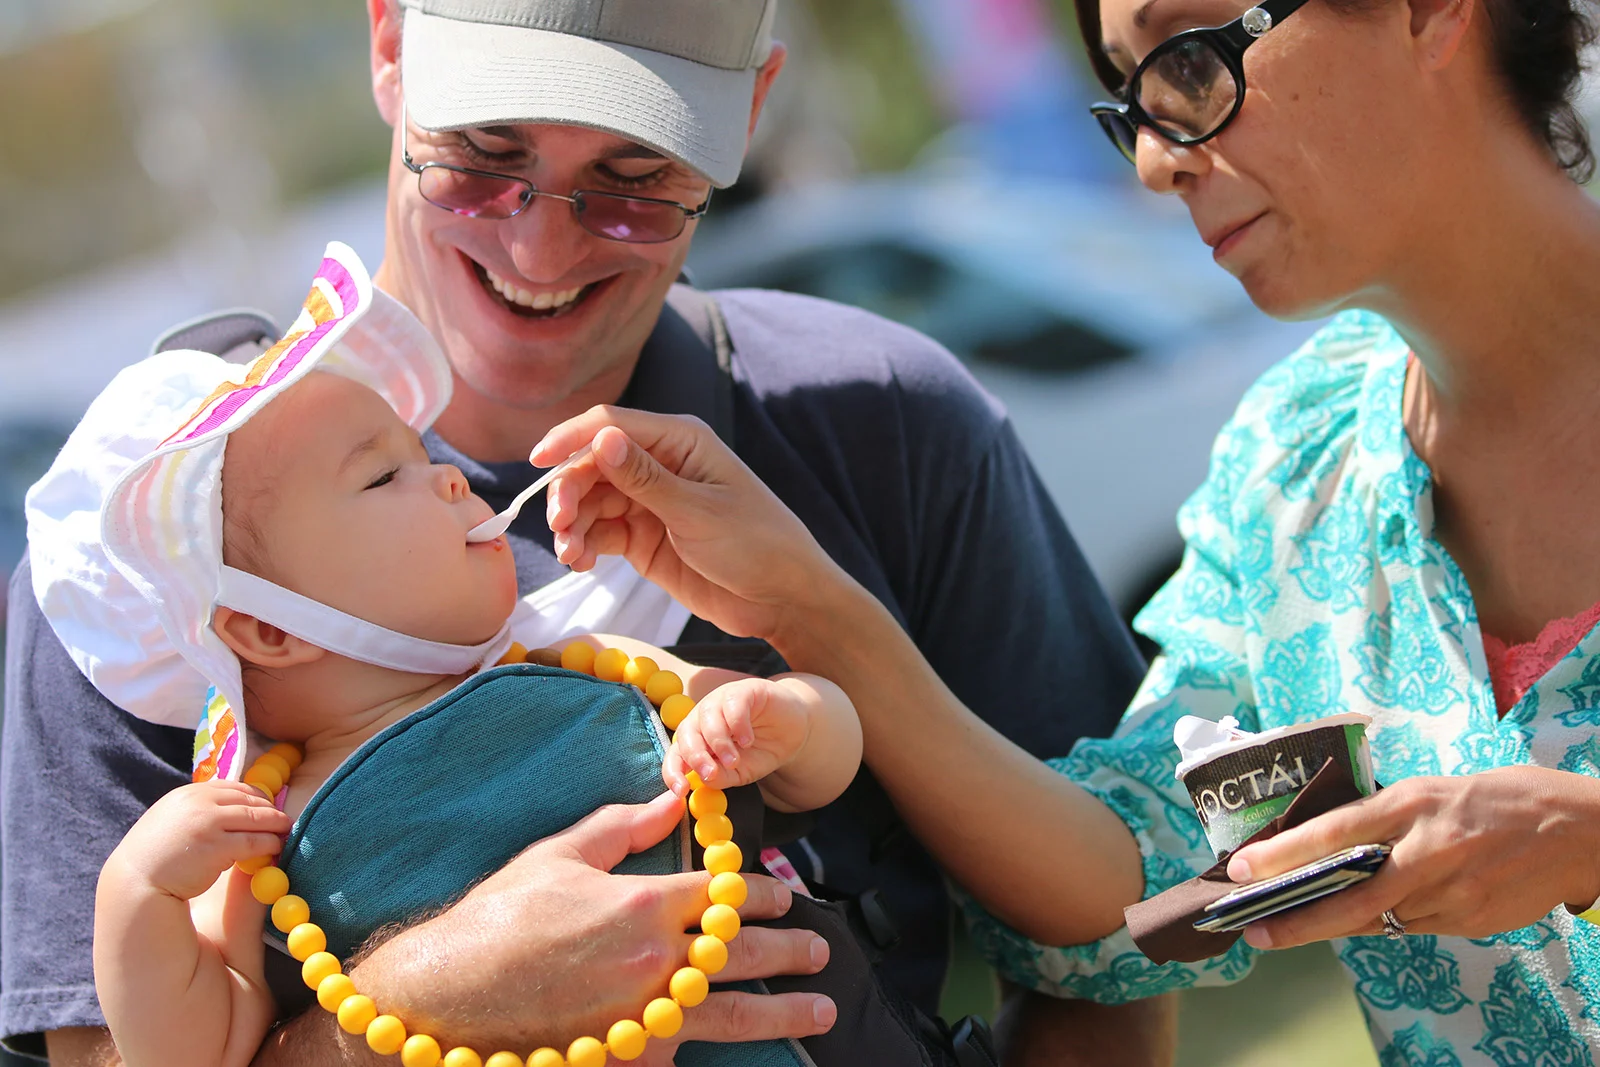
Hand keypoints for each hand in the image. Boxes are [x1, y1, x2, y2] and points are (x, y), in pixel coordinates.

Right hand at [108, 781, 290, 899]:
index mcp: (188, 794)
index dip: (254, 796)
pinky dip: (270, 843)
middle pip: (248, 799)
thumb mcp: (171, 821)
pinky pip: (254, 841)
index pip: (233, 787)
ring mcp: (208, 823)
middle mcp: (199, 802)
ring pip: (256, 818)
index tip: (267, 805)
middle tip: (284, 819)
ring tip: (286, 831)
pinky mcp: (217, 847)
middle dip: (269, 809)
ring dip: (276, 825)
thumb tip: (228, 809)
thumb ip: (196, 811)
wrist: (135, 883)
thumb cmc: (153, 858)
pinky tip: (276, 848)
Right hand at [354, 791, 834, 1052]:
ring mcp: (644, 1016)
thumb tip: (675, 798)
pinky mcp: (627, 1057)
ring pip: (733, 1013)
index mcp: (644, 902)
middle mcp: (655, 961)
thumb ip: (627, 823)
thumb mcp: (562, 852)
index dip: (760, 893)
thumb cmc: (500, 916)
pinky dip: (716, 1049)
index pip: (725, 894)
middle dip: (790, 951)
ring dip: (784, 1011)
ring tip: (821, 1009)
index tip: (781, 896)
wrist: (447, 994)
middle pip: (743, 953)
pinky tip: (743, 1048)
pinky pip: (685, 1052)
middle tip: (820, 952)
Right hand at [534, 407, 849, 644]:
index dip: (569, 439)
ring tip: (571, 555)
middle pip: (591, 465)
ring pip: (590, 501)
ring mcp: (649, 502)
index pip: (609, 425)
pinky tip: (580, 562)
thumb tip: (601, 437)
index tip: (536, 462)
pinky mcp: (643, 538)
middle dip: (569, 491)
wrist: (783, 599)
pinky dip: (583, 544)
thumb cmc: (757, 544)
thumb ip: (645, 479)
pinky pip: (599, 532)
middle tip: (561, 526)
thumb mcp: (698, 512)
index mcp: (679, 441)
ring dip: (572, 524)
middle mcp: (659, 465)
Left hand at [664, 678, 809, 793]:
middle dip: (695, 757)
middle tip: (710, 773)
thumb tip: (706, 779)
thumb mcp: (741, 772)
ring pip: (707, 718)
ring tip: (734, 760)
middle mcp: (703, 718)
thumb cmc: (762, 751)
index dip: (673, 772)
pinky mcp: (743, 690)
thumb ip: (722, 777)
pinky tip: (748, 740)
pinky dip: (737, 725)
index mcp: (697, 740)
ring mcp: (721, 701)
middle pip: (686, 734)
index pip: (676, 755)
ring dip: (718, 742)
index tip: (680, 790)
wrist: (795, 731)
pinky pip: (732, 705)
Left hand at [1225, 766, 1599, 947]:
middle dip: (1295, 919)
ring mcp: (1451, 893)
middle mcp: (1428, 850)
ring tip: (1298, 922)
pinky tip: (1381, 912)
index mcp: (1414, 804)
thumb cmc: (1502, 799)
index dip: (1284, 853)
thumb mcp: (1436, 790)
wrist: (1581, 832)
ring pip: (1378, 919)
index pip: (1335, 831)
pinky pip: (1413, 927)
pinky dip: (1390, 921)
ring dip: (1338, 922)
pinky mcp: (1469, 922)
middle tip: (1253, 930)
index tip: (1242, 868)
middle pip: (1350, 897)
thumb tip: (1334, 842)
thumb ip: (1388, 816)